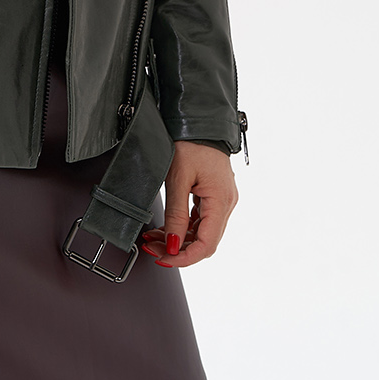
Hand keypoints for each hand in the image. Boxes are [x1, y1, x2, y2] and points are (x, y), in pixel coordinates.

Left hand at [140, 141, 238, 268]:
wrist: (198, 121)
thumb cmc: (190, 142)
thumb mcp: (177, 178)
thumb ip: (176, 214)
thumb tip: (172, 244)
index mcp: (221, 201)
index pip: (207, 244)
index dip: (185, 258)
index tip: (164, 258)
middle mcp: (226, 204)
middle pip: (204, 242)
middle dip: (177, 250)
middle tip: (152, 249)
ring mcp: (221, 200)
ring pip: (201, 233)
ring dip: (178, 240)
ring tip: (152, 240)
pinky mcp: (214, 196)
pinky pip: (200, 220)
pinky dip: (183, 227)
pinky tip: (165, 229)